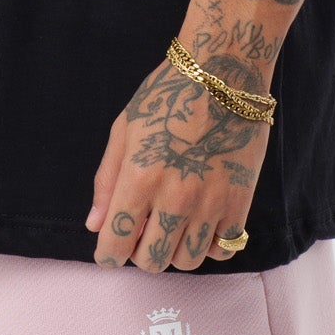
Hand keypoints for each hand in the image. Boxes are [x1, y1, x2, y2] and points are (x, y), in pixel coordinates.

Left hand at [85, 51, 271, 268]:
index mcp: (139, 177)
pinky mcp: (240, 202)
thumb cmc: (168, 96)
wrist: (224, 73)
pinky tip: (201, 222)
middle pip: (151, 261)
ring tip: (173, 224)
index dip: (107, 254)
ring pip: (186, 261)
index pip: (115, 244)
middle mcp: (174, 196)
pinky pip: (222, 250)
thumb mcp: (125, 130)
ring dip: (174, 250)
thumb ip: (107, 181)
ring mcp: (210, 202)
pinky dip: (208, 245)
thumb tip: (95, 225)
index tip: (110, 249)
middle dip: (140, 252)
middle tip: (143, 231)